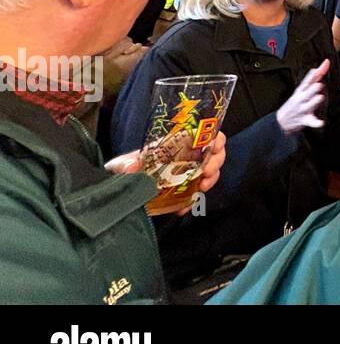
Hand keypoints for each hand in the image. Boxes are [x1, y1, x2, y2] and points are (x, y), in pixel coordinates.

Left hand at [107, 132, 226, 214]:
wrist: (119, 189)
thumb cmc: (122, 170)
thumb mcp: (121, 164)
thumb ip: (125, 164)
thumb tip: (132, 167)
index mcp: (175, 144)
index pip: (202, 135)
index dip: (214, 138)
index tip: (214, 146)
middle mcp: (184, 157)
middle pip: (212, 153)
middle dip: (216, 161)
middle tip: (208, 172)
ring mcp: (185, 174)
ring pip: (209, 172)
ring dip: (211, 179)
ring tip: (202, 187)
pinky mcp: (182, 192)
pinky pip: (195, 195)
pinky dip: (193, 201)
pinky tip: (183, 208)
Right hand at [276, 59, 329, 134]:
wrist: (281, 120)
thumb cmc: (295, 102)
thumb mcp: (302, 89)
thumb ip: (314, 77)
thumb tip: (322, 64)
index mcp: (301, 90)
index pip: (306, 81)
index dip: (313, 75)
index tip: (318, 69)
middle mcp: (301, 99)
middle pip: (307, 93)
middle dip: (312, 89)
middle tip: (319, 84)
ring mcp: (302, 109)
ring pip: (309, 105)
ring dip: (313, 102)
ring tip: (319, 97)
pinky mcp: (305, 119)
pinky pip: (311, 122)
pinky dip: (315, 123)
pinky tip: (321, 123)